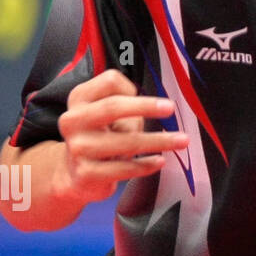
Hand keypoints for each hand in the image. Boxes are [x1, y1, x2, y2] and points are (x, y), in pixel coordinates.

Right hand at [55, 69, 186, 204]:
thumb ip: (126, 103)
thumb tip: (160, 106)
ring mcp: (78, 148)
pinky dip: (146, 165)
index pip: (109, 81)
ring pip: (126, 142)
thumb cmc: (100, 135)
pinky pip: (124, 168)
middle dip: (146, 106)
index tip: (143, 94)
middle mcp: (73, 121)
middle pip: (113, 107)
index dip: (130, 87)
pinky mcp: (86, 173)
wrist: (74, 174)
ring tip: (181, 141)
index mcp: (80, 98)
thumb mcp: (107, 113)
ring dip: (159, 141)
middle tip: (171, 108)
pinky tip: (160, 161)